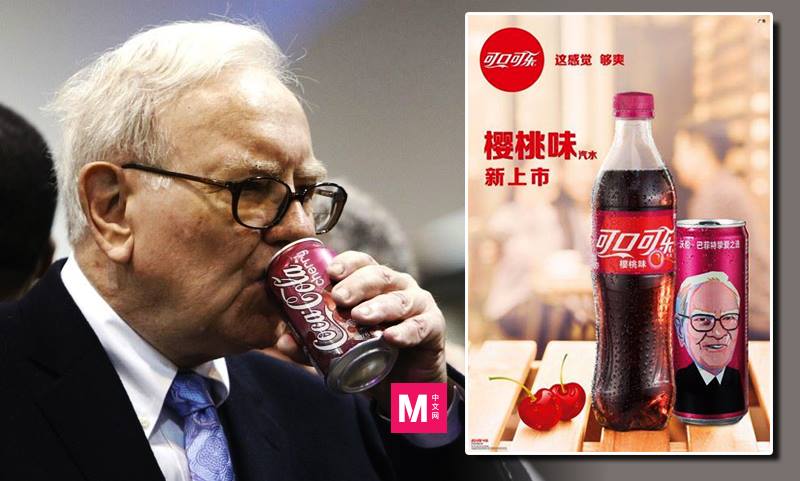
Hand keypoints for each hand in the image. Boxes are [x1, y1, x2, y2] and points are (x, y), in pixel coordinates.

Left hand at [275, 250, 446, 410]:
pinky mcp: (434, 327)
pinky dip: (406, 331)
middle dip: (358, 284)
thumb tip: (283, 340)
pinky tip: (391, 337)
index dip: (347, 263)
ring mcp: (419, 305)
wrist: (406, 389)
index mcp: (375, 285)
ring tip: (360, 316)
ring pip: (401, 298)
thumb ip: (313, 345)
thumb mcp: (340, 350)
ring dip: (380, 306)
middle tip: (339, 297)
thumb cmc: (373, 357)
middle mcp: (398, 287)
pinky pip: (421, 326)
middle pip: (380, 275)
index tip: (330, 273)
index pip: (362, 263)